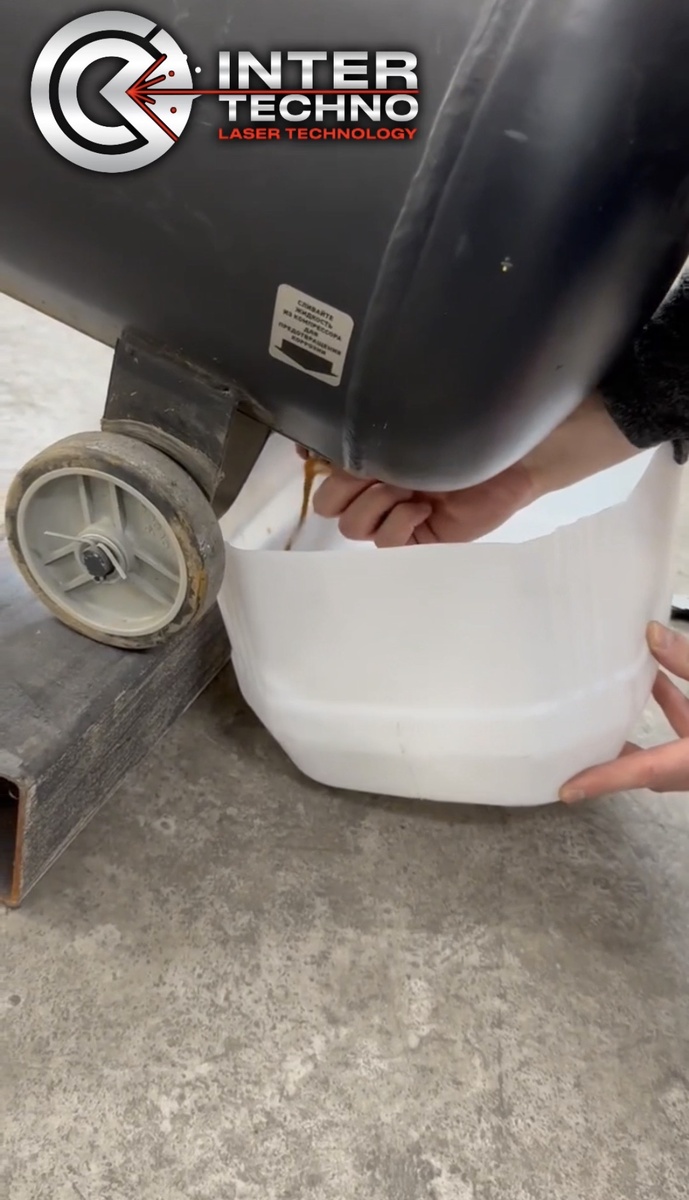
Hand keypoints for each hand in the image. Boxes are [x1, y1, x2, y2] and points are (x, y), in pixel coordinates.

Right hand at [311, 393, 638, 546]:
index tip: (321, 453)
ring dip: (373, 503)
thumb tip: (316, 437)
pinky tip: (422, 507)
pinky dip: (397, 524)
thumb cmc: (470, 433)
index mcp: (372, 461)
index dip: (318, 464)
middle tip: (378, 471)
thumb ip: (371, 432)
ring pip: (350, 525)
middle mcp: (377, 490)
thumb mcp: (414, 430)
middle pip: (328, 503)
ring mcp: (395, 517)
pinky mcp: (417, 541)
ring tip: (406, 487)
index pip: (322, 470)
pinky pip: (384, 543)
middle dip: (346, 486)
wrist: (517, 456)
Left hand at [560, 623, 688, 801]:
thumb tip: (650, 633)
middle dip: (613, 765)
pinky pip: (687, 735)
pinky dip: (673, 710)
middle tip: (573, 756)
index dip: (603, 780)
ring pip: (668, 755)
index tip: (566, 790)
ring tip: (602, 714)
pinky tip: (658, 682)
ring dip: (640, 733)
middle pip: (649, 771)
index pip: (645, 771)